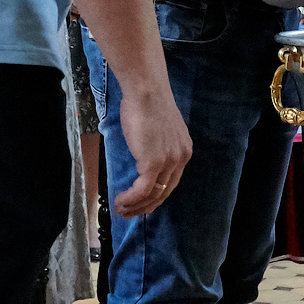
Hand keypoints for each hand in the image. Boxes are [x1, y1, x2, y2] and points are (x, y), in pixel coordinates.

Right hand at [112, 84, 191, 218]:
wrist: (146, 91)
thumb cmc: (146, 102)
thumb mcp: (157, 128)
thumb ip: (155, 145)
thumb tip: (142, 154)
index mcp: (184, 150)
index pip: (172, 181)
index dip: (156, 196)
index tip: (142, 203)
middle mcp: (181, 158)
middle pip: (164, 192)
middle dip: (145, 206)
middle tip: (129, 213)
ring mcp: (169, 161)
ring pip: (153, 194)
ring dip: (135, 206)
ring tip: (120, 210)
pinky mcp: (154, 163)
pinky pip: (142, 190)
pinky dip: (130, 199)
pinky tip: (120, 202)